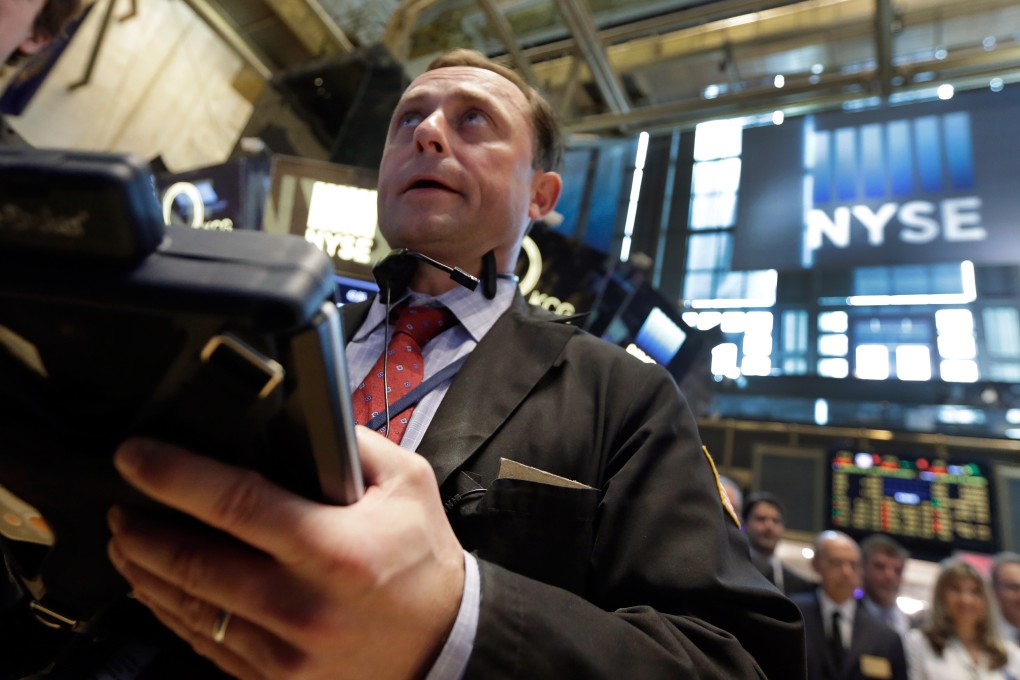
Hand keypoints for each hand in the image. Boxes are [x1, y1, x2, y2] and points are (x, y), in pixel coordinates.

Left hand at [107, 426, 464, 679]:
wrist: (443, 645)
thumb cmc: (423, 560)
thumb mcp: (409, 484)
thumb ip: (354, 444)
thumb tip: (298, 415)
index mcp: (334, 547)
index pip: (234, 502)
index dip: (173, 474)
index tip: (136, 455)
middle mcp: (302, 603)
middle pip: (191, 561)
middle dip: (141, 528)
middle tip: (123, 503)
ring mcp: (283, 650)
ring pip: (186, 608)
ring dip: (144, 571)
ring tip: (128, 541)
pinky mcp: (274, 678)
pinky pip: (205, 645)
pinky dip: (171, 612)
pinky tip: (159, 589)